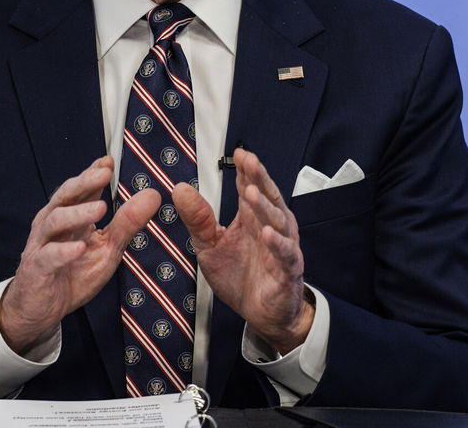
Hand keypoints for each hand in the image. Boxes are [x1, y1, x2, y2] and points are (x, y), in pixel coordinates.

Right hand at [0, 156, 159, 353]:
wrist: (40, 308)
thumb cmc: (72, 273)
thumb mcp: (107, 248)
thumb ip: (127, 223)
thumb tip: (152, 194)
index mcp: (70, 216)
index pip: (81, 188)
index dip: (93, 173)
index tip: (109, 161)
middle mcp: (53, 224)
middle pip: (65, 197)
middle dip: (85, 183)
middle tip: (104, 174)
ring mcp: (42, 245)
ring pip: (55, 221)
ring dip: (77, 213)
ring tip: (99, 208)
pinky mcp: (37, 268)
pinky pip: (48, 256)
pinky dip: (63, 251)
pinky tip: (78, 247)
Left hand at [173, 148, 312, 353]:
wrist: (260, 313)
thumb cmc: (239, 276)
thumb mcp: (209, 245)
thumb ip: (198, 218)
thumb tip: (179, 189)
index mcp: (251, 217)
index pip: (250, 187)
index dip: (246, 170)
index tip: (238, 153)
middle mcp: (269, 226)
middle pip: (267, 197)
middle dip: (258, 178)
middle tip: (249, 161)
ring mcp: (281, 246)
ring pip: (277, 221)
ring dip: (265, 206)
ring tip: (251, 193)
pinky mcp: (288, 269)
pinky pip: (285, 253)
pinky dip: (277, 243)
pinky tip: (267, 233)